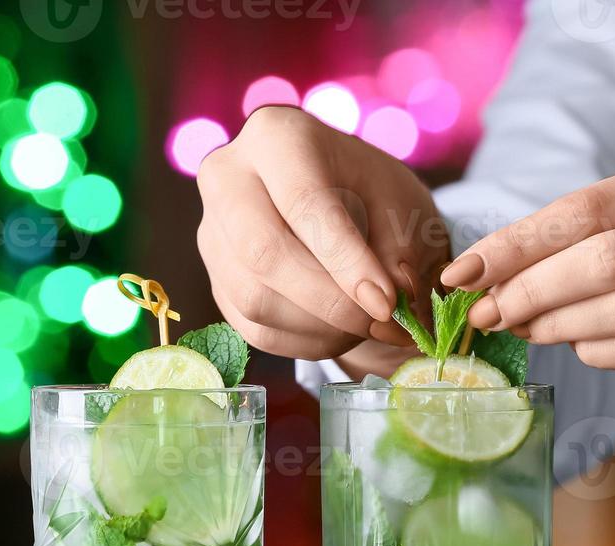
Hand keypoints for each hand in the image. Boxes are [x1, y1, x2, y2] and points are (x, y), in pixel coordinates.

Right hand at [197, 107, 449, 360]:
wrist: (343, 205)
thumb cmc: (373, 196)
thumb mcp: (402, 205)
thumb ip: (400, 247)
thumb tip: (392, 299)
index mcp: (277, 135)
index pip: (304, 203)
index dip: (346, 261)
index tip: (388, 303)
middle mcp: (228, 178)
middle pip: (262, 251)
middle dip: (329, 301)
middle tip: (382, 323)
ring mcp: (212, 232)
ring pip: (254, 298)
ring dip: (321, 327)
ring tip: (368, 324)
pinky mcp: (216, 280)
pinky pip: (254, 328)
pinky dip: (306, 342)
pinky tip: (341, 331)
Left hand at [441, 152, 614, 427]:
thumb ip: (596, 234)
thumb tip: (495, 274)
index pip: (589, 207)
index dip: (518, 242)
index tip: (465, 271)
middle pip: (606, 258)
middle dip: (531, 288)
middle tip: (489, 312)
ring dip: (560, 324)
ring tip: (526, 329)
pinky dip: (601, 349)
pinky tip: (579, 344)